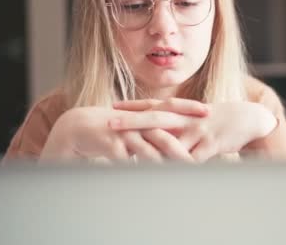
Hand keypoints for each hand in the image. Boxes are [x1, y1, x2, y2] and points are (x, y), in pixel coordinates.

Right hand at [39, 106, 193, 162]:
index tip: (208, 110)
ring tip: (180, 170)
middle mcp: (135, 119)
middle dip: (183, 136)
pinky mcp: (110, 143)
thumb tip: (176, 139)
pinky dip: (137, 168)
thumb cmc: (112, 130)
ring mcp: (123, 131)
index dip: (189, 107)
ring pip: (147, 145)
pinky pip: (126, 158)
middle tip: (200, 147)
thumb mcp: (135, 128)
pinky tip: (147, 178)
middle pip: (162, 126)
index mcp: (143, 113)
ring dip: (163, 159)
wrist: (77, 128)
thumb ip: (153, 132)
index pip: (170, 107)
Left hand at [111, 100, 276, 161]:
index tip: (112, 107)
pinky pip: (191, 158)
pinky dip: (178, 164)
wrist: (249, 118)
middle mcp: (187, 118)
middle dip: (132, 120)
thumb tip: (157, 126)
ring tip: (130, 149)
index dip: (132, 106)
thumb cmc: (219, 119)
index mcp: (183, 110)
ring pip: (170, 140)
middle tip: (110, 122)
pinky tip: (164, 171)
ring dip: (150, 145)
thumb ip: (177, 121)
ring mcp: (198, 131)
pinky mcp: (210, 145)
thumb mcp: (196, 116)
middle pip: (155, 118)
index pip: (153, 105)